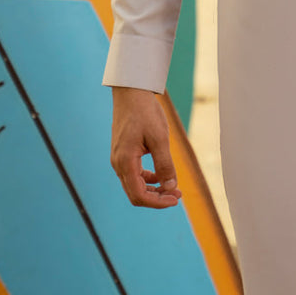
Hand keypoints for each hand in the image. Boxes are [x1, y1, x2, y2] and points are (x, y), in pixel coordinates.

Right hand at [110, 86, 181, 208]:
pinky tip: (162, 174)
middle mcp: (118, 164)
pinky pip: (134, 174)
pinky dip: (148, 178)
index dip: (158, 202)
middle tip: (177, 195)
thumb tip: (170, 187)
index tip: (175, 199)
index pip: (139, 195)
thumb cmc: (145, 112)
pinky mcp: (122, 153)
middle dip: (157, 198)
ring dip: (153, 189)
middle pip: (135, 194)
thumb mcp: (159, 138)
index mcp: (125, 162)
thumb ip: (164, 164)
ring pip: (134, 185)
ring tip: (173, 186)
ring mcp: (118, 159)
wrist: (132, 92)